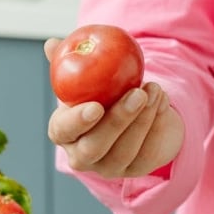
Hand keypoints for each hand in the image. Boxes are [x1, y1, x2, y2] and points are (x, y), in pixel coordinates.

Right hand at [45, 37, 183, 178]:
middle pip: (94, 147)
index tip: (95, 105)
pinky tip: (162, 101)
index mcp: (63, 131)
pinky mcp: (137, 169)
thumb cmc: (102, 91)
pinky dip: (157, 125)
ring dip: (142, 119)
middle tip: (137, 93)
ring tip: (154, 89)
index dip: (77, 121)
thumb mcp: (86, 76)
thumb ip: (67, 60)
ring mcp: (110, 166)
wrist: (135, 111)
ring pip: (124, 151)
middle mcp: (82, 155)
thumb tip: (52, 44)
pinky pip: (148, 152)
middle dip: (117, 121)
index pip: (63, 131)